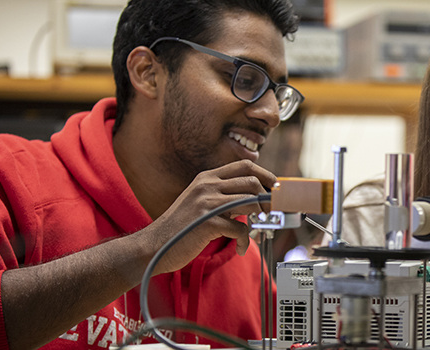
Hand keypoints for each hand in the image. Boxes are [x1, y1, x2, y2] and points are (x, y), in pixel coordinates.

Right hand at [136, 159, 276, 274]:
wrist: (154, 246)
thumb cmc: (181, 228)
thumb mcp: (200, 203)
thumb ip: (223, 197)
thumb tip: (255, 199)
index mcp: (206, 178)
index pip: (244, 165)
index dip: (265, 175)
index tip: (275, 188)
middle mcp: (207, 185)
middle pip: (252, 181)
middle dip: (268, 198)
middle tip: (272, 213)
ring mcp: (207, 202)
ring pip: (250, 201)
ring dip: (259, 218)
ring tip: (256, 230)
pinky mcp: (209, 222)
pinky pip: (241, 228)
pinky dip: (244, 241)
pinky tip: (240, 248)